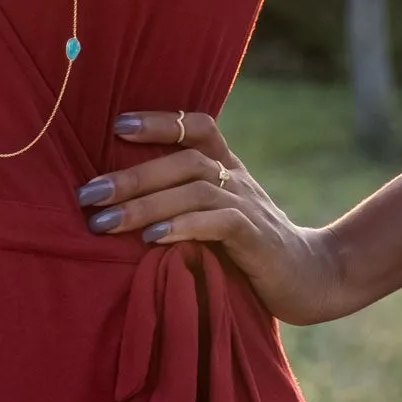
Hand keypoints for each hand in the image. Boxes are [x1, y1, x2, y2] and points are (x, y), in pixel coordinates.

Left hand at [75, 109, 349, 326]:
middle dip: (131, 176)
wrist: (313, 279)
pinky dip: (182, 226)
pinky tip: (151, 238)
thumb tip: (119, 202)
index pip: (196, 126)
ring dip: (145, 204)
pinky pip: (217, 222)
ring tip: (103, 223)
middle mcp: (237, 177)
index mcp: (227, 166)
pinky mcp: (257, 237)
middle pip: (183, 161)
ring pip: (193, 189)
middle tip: (88, 195)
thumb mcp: (217, 216)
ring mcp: (249, 205)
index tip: (116, 125)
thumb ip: (184, 202)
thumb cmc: (251, 250)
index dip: (159, 121)